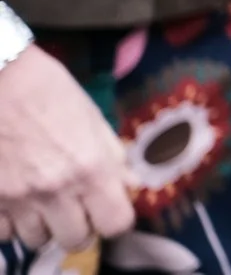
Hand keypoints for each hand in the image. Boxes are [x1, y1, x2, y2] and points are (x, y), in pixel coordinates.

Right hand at [0, 44, 133, 249]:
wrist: (0, 77)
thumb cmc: (48, 90)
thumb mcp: (91, 117)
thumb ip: (112, 156)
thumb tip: (130, 184)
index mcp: (90, 168)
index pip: (116, 224)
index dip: (115, 217)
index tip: (108, 207)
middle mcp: (55, 190)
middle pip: (76, 240)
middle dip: (80, 226)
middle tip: (74, 205)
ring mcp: (17, 199)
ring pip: (37, 240)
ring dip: (43, 225)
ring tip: (42, 200)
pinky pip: (3, 234)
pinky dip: (10, 224)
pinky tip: (15, 201)